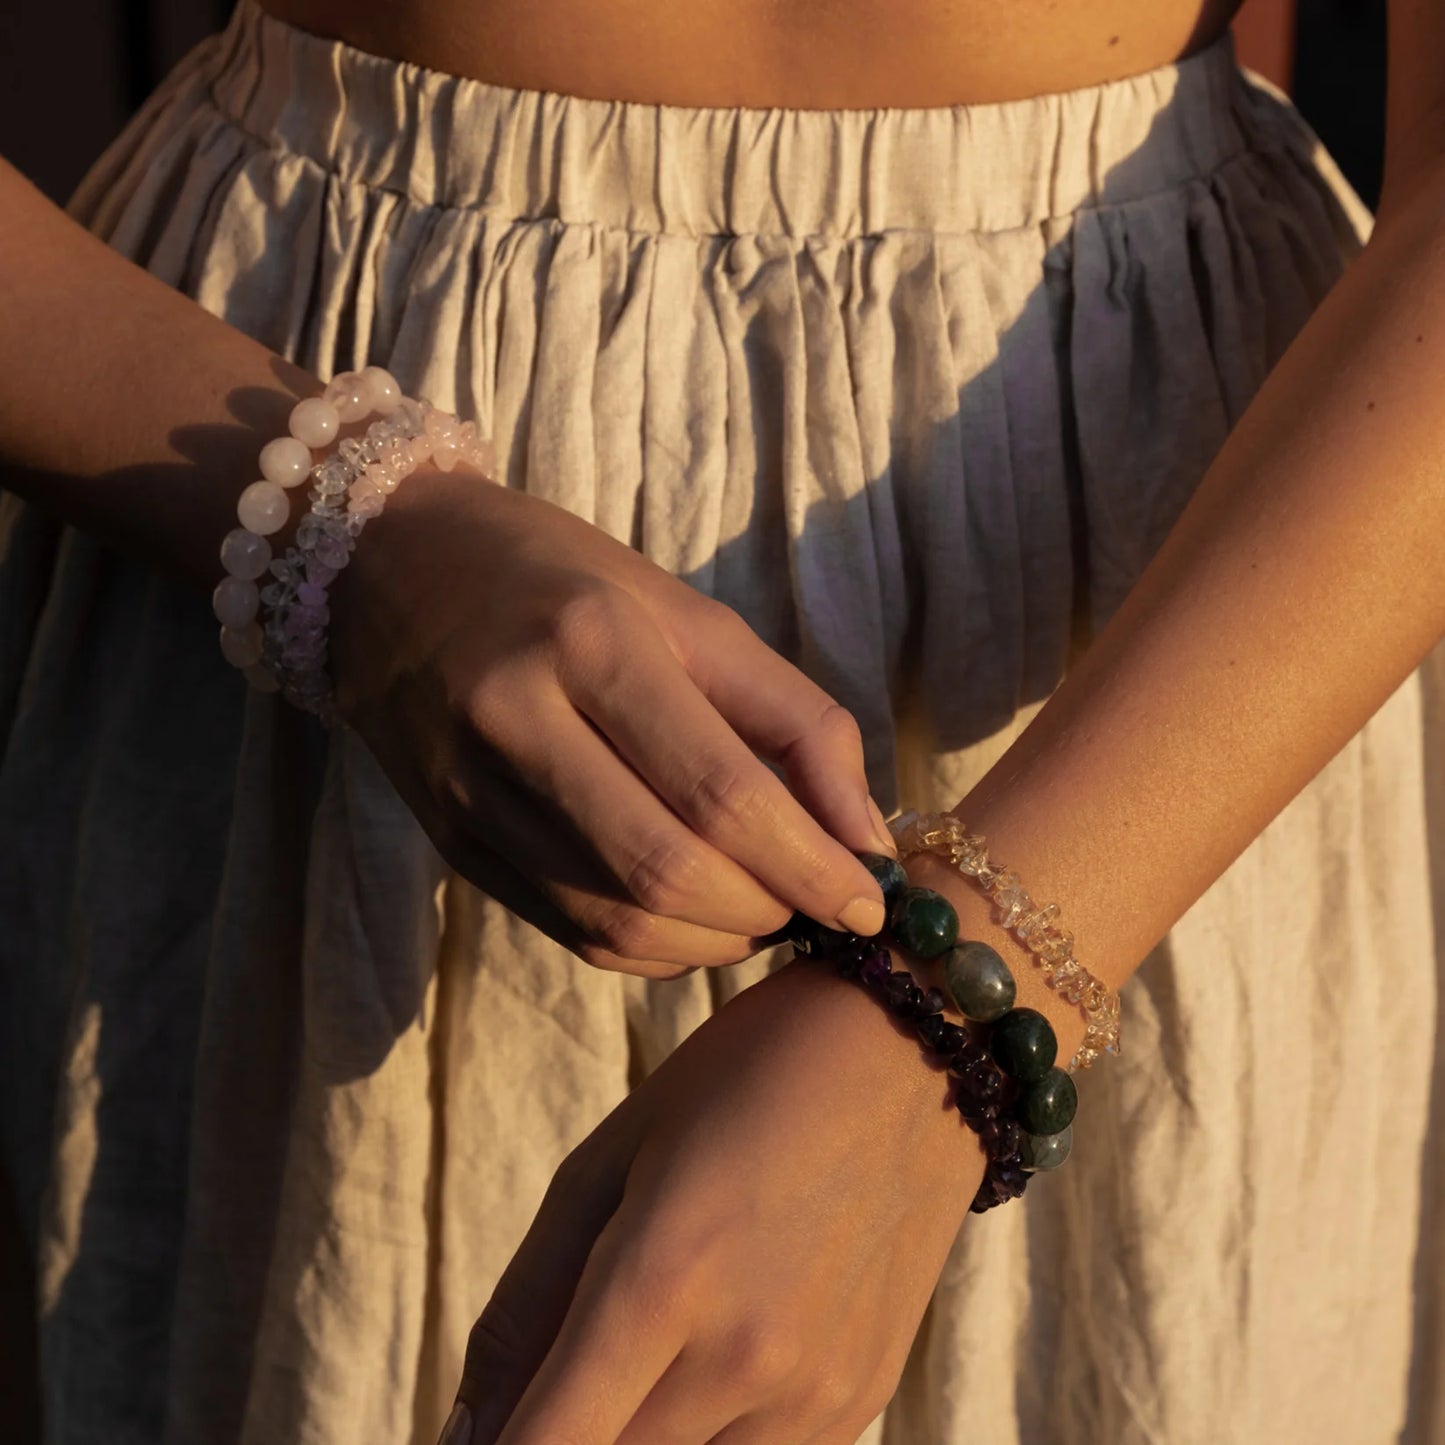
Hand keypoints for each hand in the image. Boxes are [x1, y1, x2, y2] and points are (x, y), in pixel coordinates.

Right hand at [327, 463, 894, 978]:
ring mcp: (470, 793)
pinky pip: (572, 931)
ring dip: (717, 940)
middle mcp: (517, 721)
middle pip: (667, 869)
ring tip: (765, 910)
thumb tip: (866, 838)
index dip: (811, 864)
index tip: (870, 900)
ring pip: (617, 918)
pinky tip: (697, 921)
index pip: (721, 792)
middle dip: (768, 909)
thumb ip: (794, 720)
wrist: (391, 570)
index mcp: (591, 641)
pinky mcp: (454, 844)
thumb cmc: (565, 582)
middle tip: (818, 905)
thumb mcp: (692, 617)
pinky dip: (657, 947)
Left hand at [447, 958, 986, 1443]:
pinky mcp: (857, 1406)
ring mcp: (812, 1396)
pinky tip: (724, 1338)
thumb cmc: (744, 1078)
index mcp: (660, 1278)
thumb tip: (462, 1430)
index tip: (480, 1433)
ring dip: (637, 1427)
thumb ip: (529, 1298)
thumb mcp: (615, 1154)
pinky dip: (709, 1424)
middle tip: (572, 1352)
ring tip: (660, 1326)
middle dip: (564, 1425)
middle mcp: (742, 1359)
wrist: (919, 1053)